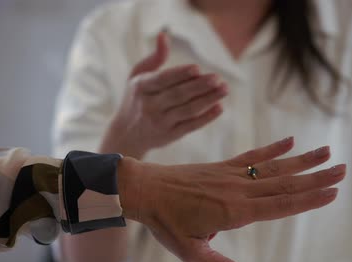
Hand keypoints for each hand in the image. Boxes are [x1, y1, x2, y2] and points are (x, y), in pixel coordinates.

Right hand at [102, 31, 226, 158]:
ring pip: (187, 111)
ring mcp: (160, 123)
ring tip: (224, 89)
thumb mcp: (137, 77)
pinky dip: (206, 118)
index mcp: (141, 88)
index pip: (163, 80)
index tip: (197, 68)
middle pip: (178, 95)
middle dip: (199, 87)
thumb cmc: (136, 98)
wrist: (126, 134)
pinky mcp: (170, 136)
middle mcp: (149, 106)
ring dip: (208, 100)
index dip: (180, 74)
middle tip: (218, 78)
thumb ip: (154, 58)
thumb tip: (164, 35)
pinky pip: (191, 126)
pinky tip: (219, 107)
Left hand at [118, 137, 345, 261]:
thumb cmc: (166, 224)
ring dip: (302, 160)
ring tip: (326, 151)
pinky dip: (272, 149)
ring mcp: (231, 175)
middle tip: (343, 168)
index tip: (333, 192)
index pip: (281, 206)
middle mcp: (238, 190)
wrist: (144, 189)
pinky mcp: (222, 166)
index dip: (309, 199)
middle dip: (316, 178)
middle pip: (285, 184)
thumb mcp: (191, 253)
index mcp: (235, 213)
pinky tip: (289, 141)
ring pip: (274, 167)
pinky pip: (252, 155)